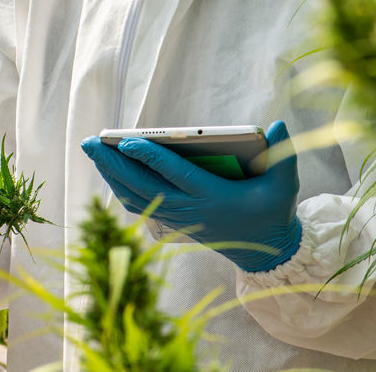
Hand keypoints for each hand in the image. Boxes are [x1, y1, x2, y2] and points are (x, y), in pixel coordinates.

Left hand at [81, 120, 301, 271]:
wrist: (267, 251)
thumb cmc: (274, 211)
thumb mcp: (284, 184)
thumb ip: (284, 153)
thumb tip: (278, 124)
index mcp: (212, 198)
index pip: (173, 174)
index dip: (149, 156)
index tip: (126, 141)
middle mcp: (189, 210)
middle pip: (142, 185)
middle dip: (113, 163)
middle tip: (91, 141)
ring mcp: (179, 217)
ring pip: (135, 196)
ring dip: (111, 174)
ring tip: (94, 150)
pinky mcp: (175, 222)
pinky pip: (139, 204)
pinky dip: (121, 188)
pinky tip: (110, 172)